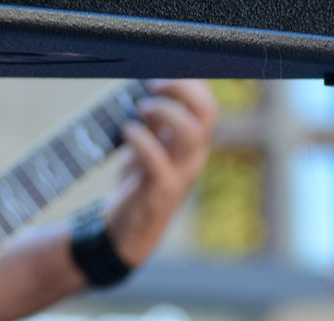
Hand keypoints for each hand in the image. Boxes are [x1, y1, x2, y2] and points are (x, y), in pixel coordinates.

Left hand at [103, 79, 217, 266]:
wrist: (126, 233)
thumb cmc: (138, 185)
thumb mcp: (149, 148)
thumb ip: (154, 123)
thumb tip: (146, 87)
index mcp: (193, 143)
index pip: (208, 103)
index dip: (189, 82)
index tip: (161, 73)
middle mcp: (194, 156)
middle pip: (207, 112)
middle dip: (182, 88)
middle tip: (153, 84)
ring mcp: (181, 174)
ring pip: (191, 133)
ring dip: (164, 111)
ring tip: (140, 108)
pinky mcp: (161, 191)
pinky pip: (158, 160)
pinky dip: (141, 139)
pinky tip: (125, 131)